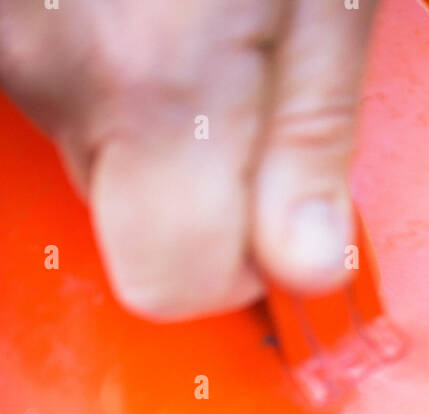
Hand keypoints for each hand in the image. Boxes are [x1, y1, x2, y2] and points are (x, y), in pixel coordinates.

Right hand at [0, 0, 375, 318]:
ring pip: (93, 166)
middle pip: (131, 229)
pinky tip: (146, 25)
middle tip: (248, 95)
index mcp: (154, 83)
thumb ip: (314, 140)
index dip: (241, 269)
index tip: (284, 221)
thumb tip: (307, 271)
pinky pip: (63, 100)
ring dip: (149, 130)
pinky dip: (109, 85)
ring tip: (189, 29)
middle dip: (199, 192)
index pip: (172, 287)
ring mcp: (12, 46)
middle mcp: (58, 73)